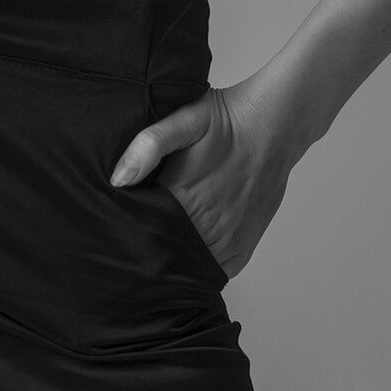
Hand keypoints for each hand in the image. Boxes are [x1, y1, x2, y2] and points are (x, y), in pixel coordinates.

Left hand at [109, 74, 301, 278]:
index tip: (119, 222)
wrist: (272, 127)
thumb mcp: (183, 119)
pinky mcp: (242, 248)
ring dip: (174, 258)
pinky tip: (190, 249)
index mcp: (182, 197)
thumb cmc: (226, 121)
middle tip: (136, 234)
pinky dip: (200, 266)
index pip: (142, 228)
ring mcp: (227, 241)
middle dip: (148, 245)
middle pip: (163, 251)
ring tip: (161, 242)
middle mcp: (205, 226)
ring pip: (188, 265)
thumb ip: (149, 145)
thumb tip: (119, 180)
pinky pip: (215, 271)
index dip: (128, 227)